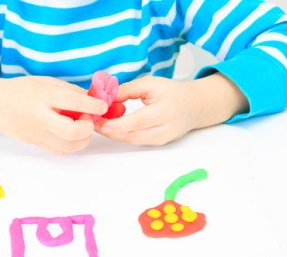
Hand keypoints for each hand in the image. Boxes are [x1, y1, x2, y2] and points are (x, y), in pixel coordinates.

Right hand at [0, 76, 107, 154]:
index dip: (92, 106)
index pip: (73, 102)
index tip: (102, 106)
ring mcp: (38, 134)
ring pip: (68, 146)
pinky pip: (61, 150)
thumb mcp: (47, 82)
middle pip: (71, 132)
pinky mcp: (37, 144)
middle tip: (89, 120)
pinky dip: (73, 145)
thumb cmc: (22, 91)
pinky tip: (73, 135)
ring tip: (82, 127)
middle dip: (87, 128)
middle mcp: (40, 118)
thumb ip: (71, 92)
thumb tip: (95, 100)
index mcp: (43, 97)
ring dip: (83, 139)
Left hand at [97, 73, 247, 145]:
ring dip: (113, 134)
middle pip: (132, 135)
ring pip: (132, 140)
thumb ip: (128, 90)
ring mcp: (162, 139)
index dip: (117, 124)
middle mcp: (165, 129)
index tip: (100, 121)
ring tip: (98, 124)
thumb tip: (105, 98)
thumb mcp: (150, 84)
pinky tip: (111, 127)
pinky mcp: (158, 143)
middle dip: (110, 130)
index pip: (137, 121)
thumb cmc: (171, 92)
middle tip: (92, 123)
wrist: (193, 106)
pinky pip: (136, 141)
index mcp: (165, 111)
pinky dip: (122, 135)